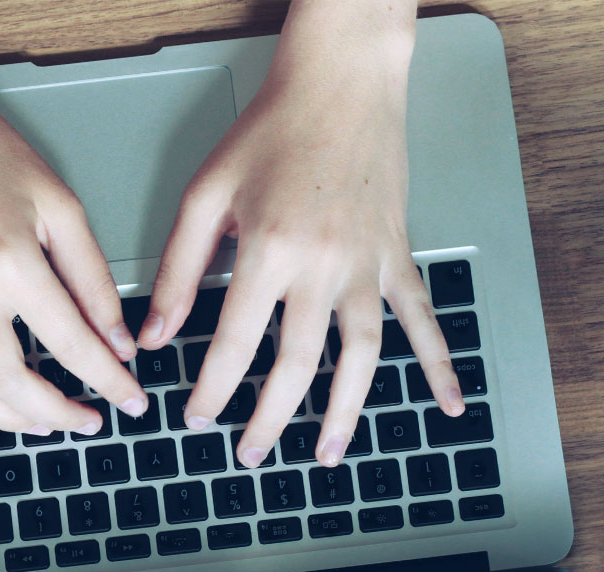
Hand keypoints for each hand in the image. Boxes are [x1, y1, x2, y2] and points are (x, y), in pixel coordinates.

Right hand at [0, 2, 147, 451]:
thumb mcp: (59, 204)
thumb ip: (90, 276)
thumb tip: (116, 339)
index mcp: (12, 263)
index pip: (71, 345)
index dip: (108, 381)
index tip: (131, 402)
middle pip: (13, 382)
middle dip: (58, 414)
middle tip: (89, 422)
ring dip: (5, 420)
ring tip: (41, 426)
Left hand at [138, 1, 464, 468]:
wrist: (342, 86)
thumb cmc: (272, 130)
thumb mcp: (206, 194)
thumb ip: (180, 269)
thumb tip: (156, 333)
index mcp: (270, 249)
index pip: (236, 342)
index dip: (212, 388)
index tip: (197, 417)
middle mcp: (323, 265)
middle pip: (297, 364)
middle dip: (269, 418)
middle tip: (250, 454)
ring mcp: (368, 265)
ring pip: (360, 357)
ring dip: (345, 412)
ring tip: (328, 452)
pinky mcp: (397, 257)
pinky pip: (423, 320)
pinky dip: (439, 365)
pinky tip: (448, 403)